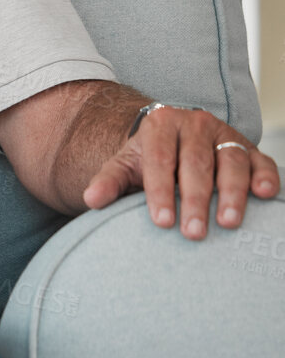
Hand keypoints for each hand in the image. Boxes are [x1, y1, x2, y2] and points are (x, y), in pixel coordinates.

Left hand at [83, 105, 278, 238]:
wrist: (171, 137)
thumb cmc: (147, 157)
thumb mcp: (125, 164)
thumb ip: (109, 181)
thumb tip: (91, 201)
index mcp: (160, 125)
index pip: (160, 161)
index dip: (161, 192)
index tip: (162, 222)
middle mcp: (195, 124)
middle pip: (196, 164)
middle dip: (195, 200)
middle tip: (193, 232)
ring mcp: (224, 134)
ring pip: (231, 161)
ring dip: (232, 193)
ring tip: (228, 222)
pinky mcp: (249, 146)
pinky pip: (261, 159)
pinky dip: (266, 175)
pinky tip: (265, 194)